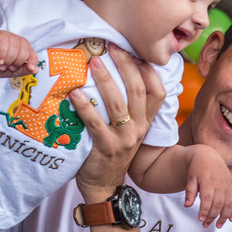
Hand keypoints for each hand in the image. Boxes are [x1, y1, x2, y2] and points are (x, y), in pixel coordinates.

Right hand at [0, 30, 37, 77]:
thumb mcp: (11, 72)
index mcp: (21, 49)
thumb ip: (23, 70)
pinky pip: (3, 41)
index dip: (32, 60)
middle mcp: (14, 40)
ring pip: (14, 44)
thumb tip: (35, 68)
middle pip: (25, 48)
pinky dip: (2, 53)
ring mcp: (5, 36)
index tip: (30, 68)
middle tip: (8, 68)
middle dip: (18, 61)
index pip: (32, 52)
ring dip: (9, 59)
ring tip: (1, 65)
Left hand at [70, 45, 164, 202]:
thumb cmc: (110, 152)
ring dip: (106, 80)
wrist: (103, 186)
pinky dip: (84, 106)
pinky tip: (74, 93)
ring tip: (93, 62)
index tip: (135, 52)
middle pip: (139, 90)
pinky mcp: (105, 148)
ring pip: (118, 104)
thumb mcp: (126, 131)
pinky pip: (95, 123)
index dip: (149, 70)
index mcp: (145, 122)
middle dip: (126, 65)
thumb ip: (125, 109)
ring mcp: (124, 139)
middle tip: (111, 46)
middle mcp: (138, 129)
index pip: (158, 92)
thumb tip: (112, 76)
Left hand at [185, 146, 231, 227]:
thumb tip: (187, 205)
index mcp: (208, 182)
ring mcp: (227, 186)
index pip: (207, 199)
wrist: (209, 156)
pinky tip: (231, 219)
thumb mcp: (190, 178)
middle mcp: (220, 184)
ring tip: (218, 226)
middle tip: (205, 225)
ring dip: (224, 217)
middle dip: (212, 216)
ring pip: (228, 204)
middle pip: (218, 204)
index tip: (200, 219)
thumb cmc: (197, 168)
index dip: (205, 211)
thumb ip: (190, 192)